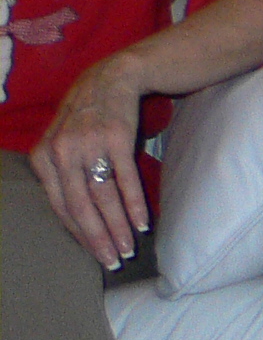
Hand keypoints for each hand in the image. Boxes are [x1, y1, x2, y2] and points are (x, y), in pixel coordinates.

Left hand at [27, 55, 148, 266]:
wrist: (112, 78)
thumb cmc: (87, 117)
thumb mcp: (63, 142)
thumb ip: (63, 175)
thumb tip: (77, 219)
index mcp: (42, 157)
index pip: (60, 207)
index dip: (79, 235)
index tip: (97, 255)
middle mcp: (60, 152)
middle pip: (80, 206)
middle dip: (98, 238)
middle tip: (113, 261)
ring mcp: (88, 144)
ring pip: (102, 196)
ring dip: (119, 226)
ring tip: (130, 247)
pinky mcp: (116, 138)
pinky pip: (125, 178)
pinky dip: (135, 203)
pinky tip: (143, 222)